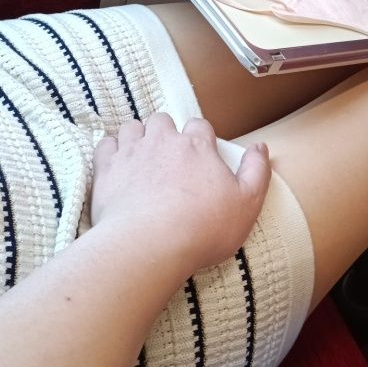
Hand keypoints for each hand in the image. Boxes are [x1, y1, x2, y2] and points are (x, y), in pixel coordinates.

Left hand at [90, 113, 270, 278]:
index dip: (200, 138)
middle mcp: (164, 140)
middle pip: (163, 121)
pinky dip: (111, 151)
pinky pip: (105, 144)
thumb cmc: (202, 229)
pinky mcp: (107, 168)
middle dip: (166, 134)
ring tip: (141, 159)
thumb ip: (257, 171)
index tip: (200, 156)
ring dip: (138, 138)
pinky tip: (117, 166)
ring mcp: (132, 151)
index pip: (200, 126)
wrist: (149, 246)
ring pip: (133, 127)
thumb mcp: (247, 204)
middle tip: (168, 159)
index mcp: (197, 147)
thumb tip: (261, 146)